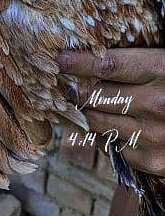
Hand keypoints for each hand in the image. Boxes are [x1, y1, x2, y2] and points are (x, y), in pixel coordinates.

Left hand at [59, 49, 164, 175]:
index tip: (60, 59)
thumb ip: (140, 59)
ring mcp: (154, 136)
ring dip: (88, 113)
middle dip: (79, 89)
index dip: (79, 62)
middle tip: (69, 85)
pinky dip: (104, 136)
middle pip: (95, 95)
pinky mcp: (153, 162)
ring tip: (86, 104)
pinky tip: (108, 126)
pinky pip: (111, 146)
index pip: (107, 65)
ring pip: (97, 122)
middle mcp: (157, 103)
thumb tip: (97, 53)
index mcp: (162, 69)